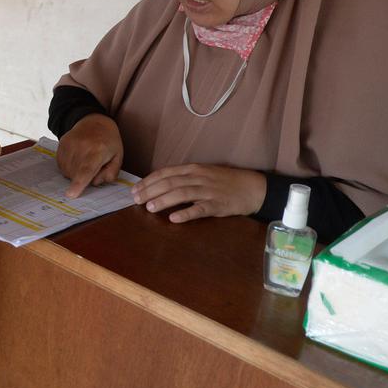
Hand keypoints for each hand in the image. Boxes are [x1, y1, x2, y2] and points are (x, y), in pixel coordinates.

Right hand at [56, 114, 123, 198]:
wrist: (94, 121)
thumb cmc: (109, 141)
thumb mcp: (118, 157)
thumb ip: (110, 173)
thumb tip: (95, 183)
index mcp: (98, 150)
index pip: (86, 170)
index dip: (78, 183)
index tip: (70, 194)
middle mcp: (81, 147)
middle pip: (76, 174)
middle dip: (84, 178)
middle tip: (93, 167)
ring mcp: (69, 145)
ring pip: (67, 171)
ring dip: (75, 173)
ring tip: (84, 162)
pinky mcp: (61, 144)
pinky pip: (61, 164)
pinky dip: (68, 167)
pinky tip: (77, 159)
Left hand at [134, 164, 265, 222]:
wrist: (253, 187)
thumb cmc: (224, 182)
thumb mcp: (202, 174)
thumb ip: (183, 178)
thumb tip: (159, 186)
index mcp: (193, 169)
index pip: (165, 173)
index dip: (148, 181)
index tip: (134, 189)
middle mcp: (199, 177)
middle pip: (170, 182)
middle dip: (150, 190)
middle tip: (135, 200)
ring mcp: (209, 191)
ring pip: (182, 193)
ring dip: (164, 200)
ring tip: (149, 207)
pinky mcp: (218, 204)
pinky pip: (200, 209)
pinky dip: (186, 213)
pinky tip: (174, 218)